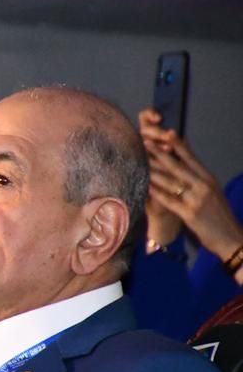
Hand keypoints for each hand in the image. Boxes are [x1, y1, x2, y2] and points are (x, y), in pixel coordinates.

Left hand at [141, 109, 242, 265]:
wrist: (232, 239)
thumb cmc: (219, 216)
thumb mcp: (212, 192)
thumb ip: (198, 179)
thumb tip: (183, 165)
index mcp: (209, 179)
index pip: (192, 158)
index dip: (178, 145)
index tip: (166, 132)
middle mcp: (204, 186)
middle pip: (178, 166)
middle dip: (160, 153)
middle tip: (145, 141)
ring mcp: (197, 200)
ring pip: (171, 181)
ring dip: (153, 170)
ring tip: (139, 161)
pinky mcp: (190, 214)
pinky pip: (169, 201)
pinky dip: (156, 192)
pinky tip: (144, 186)